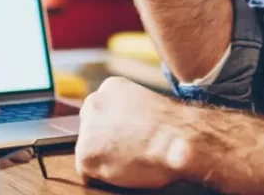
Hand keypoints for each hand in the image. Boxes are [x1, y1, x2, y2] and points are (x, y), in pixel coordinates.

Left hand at [75, 77, 189, 188]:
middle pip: (90, 129)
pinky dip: (104, 177)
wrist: (178, 138)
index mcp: (110, 87)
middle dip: (103, 142)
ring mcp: (87, 128)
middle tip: (127, 151)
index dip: (113, 130)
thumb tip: (124, 127)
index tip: (127, 137)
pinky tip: (124, 170)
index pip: (100, 113)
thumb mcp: (146, 105)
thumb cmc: (171, 126)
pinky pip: (89, 173)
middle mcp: (93, 103)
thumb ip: (127, 112)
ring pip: (89, 151)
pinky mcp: (85, 154)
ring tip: (129, 160)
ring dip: (104, 159)